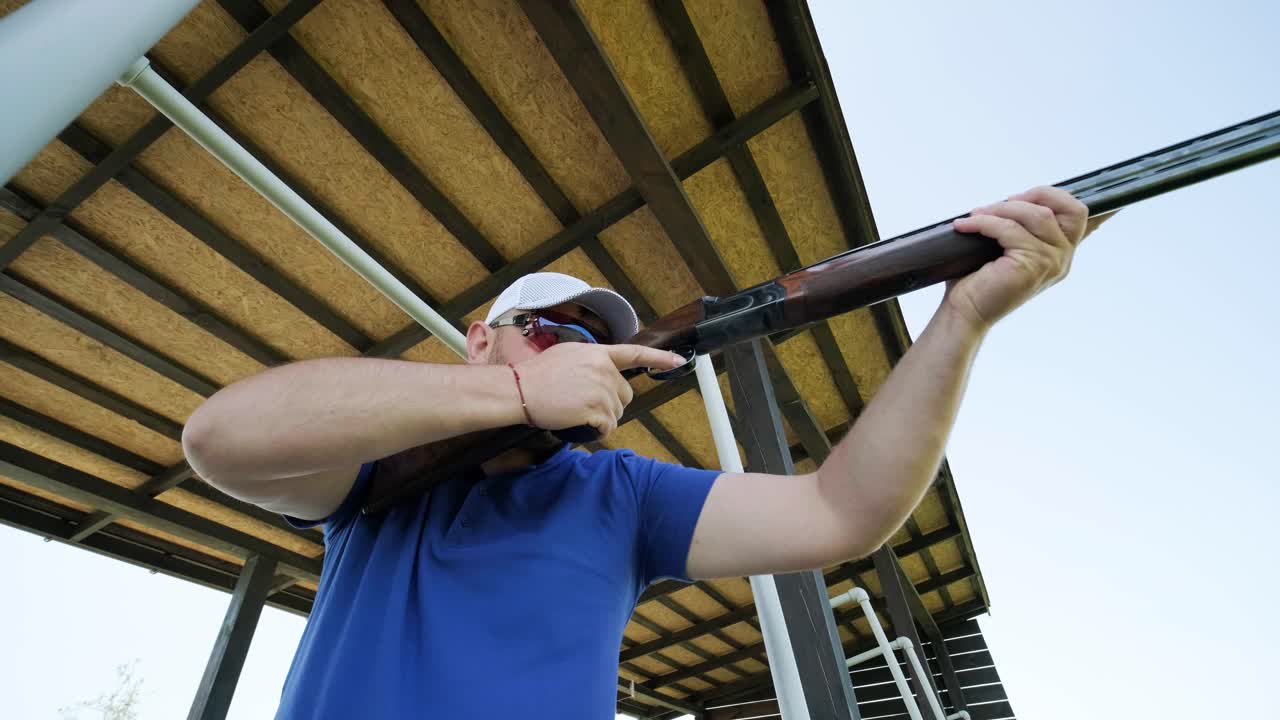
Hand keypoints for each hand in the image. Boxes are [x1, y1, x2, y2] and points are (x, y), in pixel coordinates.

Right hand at [512, 343, 685, 436]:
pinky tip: (582, 425)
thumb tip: (604, 369)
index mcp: (598, 353)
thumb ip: (592, 359)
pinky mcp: (594, 410)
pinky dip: (599, 431)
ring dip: (603, 418)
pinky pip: (608, 427)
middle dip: (612, 403)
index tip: (680, 360)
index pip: (636, 353)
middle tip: (588, 404)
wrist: (520, 389)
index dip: (660, 357)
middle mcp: (603, 370)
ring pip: (617, 413)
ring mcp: (600, 390)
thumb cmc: (539, 374)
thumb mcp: (568, 354)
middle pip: (625, 395)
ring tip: (579, 412)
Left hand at [945, 186, 1093, 330]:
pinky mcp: (1032, 265)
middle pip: (1071, 208)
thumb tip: (1014, 198)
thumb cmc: (980, 279)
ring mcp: (1051, 262)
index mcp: (1059, 252)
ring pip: (1038, 215)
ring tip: (976, 215)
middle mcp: (1063, 258)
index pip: (1084, 219)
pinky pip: (1010, 229)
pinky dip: (983, 222)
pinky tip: (964, 226)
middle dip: (1038, 194)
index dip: (1074, 198)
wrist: (965, 311)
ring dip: (1002, 208)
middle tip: (1003, 201)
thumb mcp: (1006, 246)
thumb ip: (1019, 226)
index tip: (1041, 192)